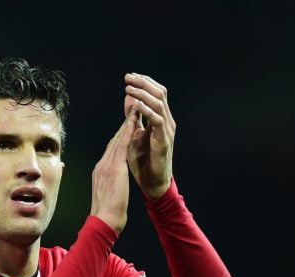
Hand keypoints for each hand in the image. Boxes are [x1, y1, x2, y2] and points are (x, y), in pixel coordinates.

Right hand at [89, 105, 140, 232]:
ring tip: (134, 106)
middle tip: (131, 107)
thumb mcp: (106, 196)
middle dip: (123, 124)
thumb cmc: (107, 214)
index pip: (111, 150)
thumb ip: (107, 187)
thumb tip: (109, 187)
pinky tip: (135, 120)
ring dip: (127, 121)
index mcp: (100, 171)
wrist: (104, 221)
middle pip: (114, 140)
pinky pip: (123, 144)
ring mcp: (106, 164)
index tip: (126, 125)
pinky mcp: (114, 167)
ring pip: (118, 138)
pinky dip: (128, 130)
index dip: (119, 136)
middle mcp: (102, 164)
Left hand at [123, 73, 175, 199]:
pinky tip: (137, 106)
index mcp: (161, 119)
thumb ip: (133, 117)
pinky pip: (158, 121)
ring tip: (129, 89)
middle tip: (128, 78)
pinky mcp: (164, 141)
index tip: (129, 76)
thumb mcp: (135, 134)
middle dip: (143, 83)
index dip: (144, 82)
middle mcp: (167, 122)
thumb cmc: (144, 161)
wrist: (152, 183)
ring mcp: (167, 131)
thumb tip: (128, 98)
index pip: (156, 92)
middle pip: (160, 93)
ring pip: (159, 103)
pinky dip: (147, 111)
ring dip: (143, 94)